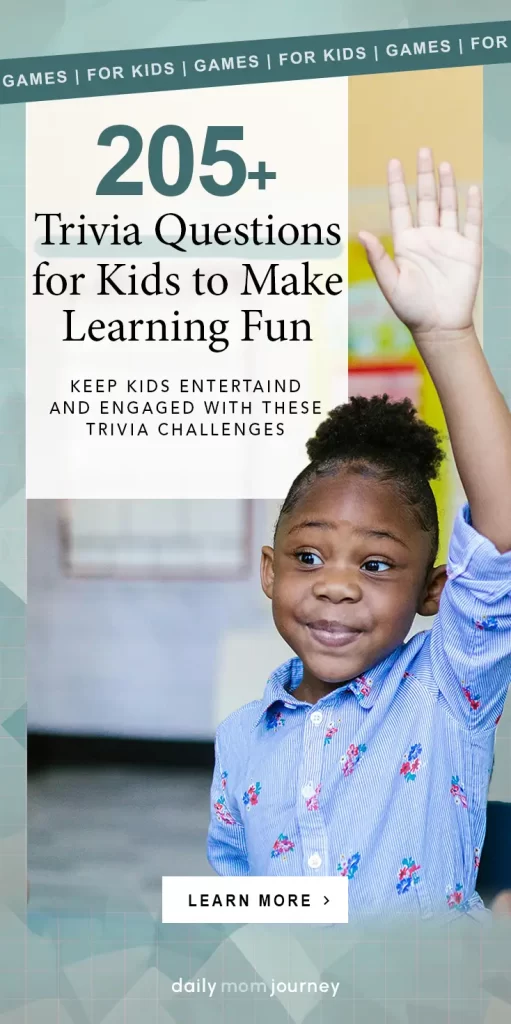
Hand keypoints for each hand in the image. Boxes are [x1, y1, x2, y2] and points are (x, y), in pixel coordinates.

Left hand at [359, 147, 481, 340]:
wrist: (440, 327)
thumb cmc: (411, 309)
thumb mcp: (390, 283)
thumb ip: (377, 258)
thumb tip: (360, 233)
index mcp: (406, 243)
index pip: (400, 206)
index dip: (396, 184)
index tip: (393, 161)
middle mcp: (427, 238)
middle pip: (425, 199)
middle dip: (424, 175)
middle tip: (423, 150)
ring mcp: (448, 242)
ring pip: (447, 206)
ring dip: (446, 185)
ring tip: (444, 163)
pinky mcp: (468, 250)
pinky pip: (471, 223)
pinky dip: (472, 206)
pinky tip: (470, 189)